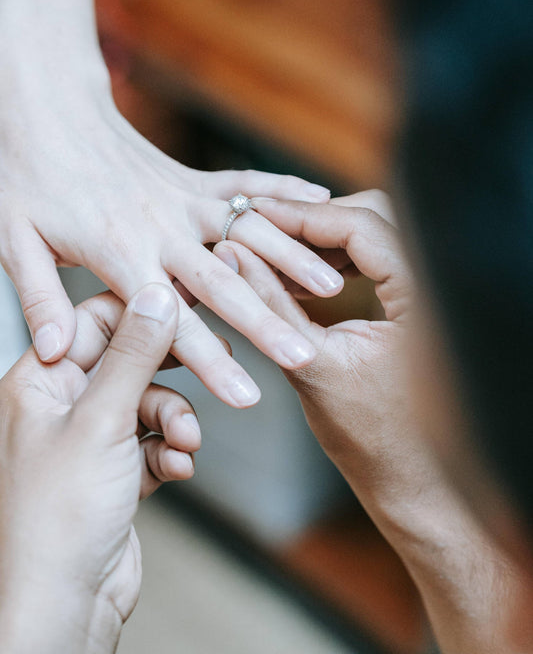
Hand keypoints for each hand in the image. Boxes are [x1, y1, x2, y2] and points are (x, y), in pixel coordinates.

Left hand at [0, 73, 343, 406]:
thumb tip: (58, 353)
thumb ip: (40, 299)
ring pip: (246, 231)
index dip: (211, 361)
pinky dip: (282, 191)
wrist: (43, 108)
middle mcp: (161, 225)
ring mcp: (181, 198)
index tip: (245, 396)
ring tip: (331, 287)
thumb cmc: (23, 173)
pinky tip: (319, 199)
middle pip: (223, 282)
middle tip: (305, 354)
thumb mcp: (11, 242)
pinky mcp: (190, 178)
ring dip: (290, 259)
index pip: (171, 320)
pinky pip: (244, 184)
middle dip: (267, 323)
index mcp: (118, 249)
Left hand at [0, 283, 198, 653]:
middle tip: (214, 361)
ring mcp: (91, 439)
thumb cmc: (58, 518)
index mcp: (41, 381)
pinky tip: (178, 467)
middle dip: (170, 373)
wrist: (65, 604)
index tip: (187, 303)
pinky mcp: (116, 471)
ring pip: (149, 403)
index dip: (142, 311)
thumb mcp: (102, 420)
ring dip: (176, 420)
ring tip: (186, 441)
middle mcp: (63, 405)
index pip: (95, 321)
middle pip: (129, 362)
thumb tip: (156, 295)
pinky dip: (171, 451)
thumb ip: (133, 354)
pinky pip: (154, 441)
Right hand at [215, 193, 532, 653]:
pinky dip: (339, 261)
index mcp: (425, 297)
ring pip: (376, 237)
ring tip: (273, 248)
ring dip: (325, 239)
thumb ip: (270, 305)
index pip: (363, 226)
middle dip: (314, 221)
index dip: (303, 217)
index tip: (255, 214)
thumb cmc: (374, 440)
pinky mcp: (422, 306)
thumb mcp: (311, 367)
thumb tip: (232, 253)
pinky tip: (303, 273)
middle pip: (374, 218)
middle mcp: (437, 285)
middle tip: (260, 226)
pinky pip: (379, 262)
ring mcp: (432, 294)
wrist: (416, 482)